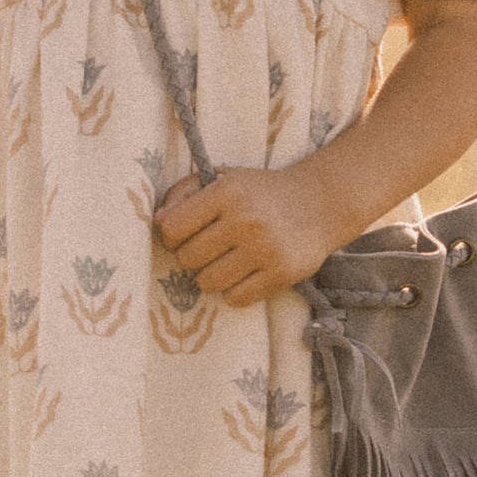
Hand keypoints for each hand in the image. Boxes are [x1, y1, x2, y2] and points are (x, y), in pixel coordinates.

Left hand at [152, 166, 336, 307]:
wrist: (320, 202)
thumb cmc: (261, 192)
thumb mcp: (223, 178)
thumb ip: (184, 193)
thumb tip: (157, 221)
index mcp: (226, 192)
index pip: (171, 229)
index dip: (171, 237)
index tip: (184, 235)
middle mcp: (245, 219)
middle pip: (187, 259)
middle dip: (192, 257)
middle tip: (208, 250)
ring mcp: (265, 248)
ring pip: (208, 283)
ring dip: (211, 277)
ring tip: (226, 262)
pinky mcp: (282, 273)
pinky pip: (236, 299)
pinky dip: (234, 291)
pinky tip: (245, 274)